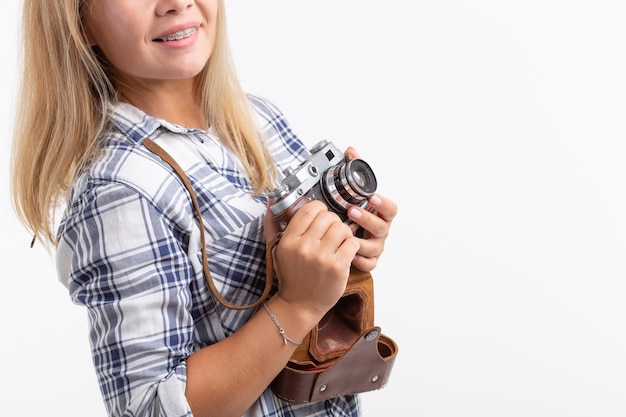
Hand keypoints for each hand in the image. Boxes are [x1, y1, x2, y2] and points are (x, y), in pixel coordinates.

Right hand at [264, 200, 359, 317]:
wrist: (299, 305)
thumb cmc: (291, 276)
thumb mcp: (276, 250)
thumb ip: (272, 225)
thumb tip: (271, 203)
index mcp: (289, 241)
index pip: (308, 210)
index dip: (319, 208)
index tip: (321, 214)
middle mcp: (304, 248)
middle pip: (328, 217)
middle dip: (333, 221)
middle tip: (331, 231)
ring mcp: (322, 258)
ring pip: (342, 228)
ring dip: (344, 233)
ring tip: (339, 241)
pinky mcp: (337, 267)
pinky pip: (352, 242)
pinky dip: (352, 245)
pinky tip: (345, 252)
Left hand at [344, 147, 397, 271]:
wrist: (345, 241)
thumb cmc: (353, 217)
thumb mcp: (354, 194)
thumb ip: (353, 171)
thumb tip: (350, 150)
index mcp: (379, 213)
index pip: (390, 208)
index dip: (383, 203)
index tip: (372, 197)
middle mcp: (380, 229)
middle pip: (382, 226)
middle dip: (367, 219)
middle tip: (352, 211)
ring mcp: (375, 246)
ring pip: (375, 246)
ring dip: (361, 240)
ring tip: (347, 234)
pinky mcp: (368, 260)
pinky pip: (368, 263)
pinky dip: (359, 260)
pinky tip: (349, 254)